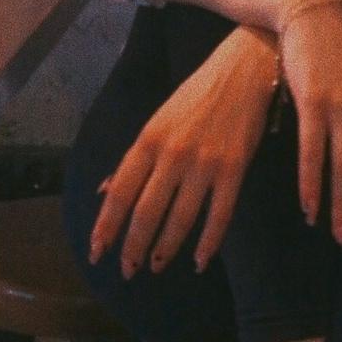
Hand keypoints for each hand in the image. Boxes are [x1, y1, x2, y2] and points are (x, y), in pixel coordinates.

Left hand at [88, 24, 275, 276]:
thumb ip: (135, 159)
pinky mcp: (234, 169)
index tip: (97, 252)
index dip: (107, 226)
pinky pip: (219, 215)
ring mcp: (205, 163)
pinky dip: (208, 243)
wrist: (244, 70)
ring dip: (166, 248)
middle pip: (147, 212)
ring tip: (157, 266)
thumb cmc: (197, 95)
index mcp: (149, 139)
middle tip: (129, 271)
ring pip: (180, 219)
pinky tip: (199, 261)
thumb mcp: (158, 120)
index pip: (121, 192)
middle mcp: (173, 154)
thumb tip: (106, 192)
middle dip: (134, 247)